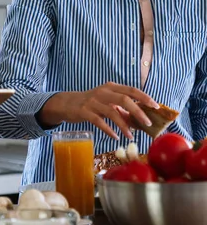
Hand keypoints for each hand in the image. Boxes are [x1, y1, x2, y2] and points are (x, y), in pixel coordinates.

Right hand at [41, 82, 159, 139]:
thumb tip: (139, 122)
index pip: (131, 90)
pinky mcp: (85, 112)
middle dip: (138, 112)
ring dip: (124, 125)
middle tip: (148, 123)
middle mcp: (103, 92)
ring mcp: (93, 101)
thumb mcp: (107, 103)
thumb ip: (121, 110)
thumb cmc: (91, 104)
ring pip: (113, 112)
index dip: (144, 97)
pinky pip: (99, 121)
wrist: (67, 103)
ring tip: (131, 136)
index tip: (156, 107)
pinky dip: (109, 130)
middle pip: (124, 99)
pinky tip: (116, 136)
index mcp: (111, 87)